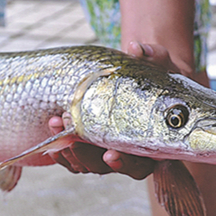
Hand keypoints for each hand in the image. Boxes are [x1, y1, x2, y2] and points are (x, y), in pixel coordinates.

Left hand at [47, 41, 176, 178]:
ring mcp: (113, 150)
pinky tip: (53, 128)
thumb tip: (136, 48)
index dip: (125, 163)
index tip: (110, 154)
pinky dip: (63, 148)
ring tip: (56, 121)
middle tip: (72, 135)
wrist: (149, 83)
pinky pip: (78, 157)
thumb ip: (155, 57)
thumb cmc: (160, 77)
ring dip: (70, 148)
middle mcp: (132, 152)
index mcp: (153, 144)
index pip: (141, 164)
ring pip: (89, 163)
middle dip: (87, 154)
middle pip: (108, 167)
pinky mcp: (97, 145)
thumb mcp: (162, 66)